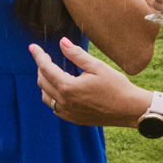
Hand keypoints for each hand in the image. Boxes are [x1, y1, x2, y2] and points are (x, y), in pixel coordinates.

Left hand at [29, 37, 152, 127]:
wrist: (129, 109)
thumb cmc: (116, 86)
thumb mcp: (97, 66)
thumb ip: (76, 55)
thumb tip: (62, 43)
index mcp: (69, 87)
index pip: (46, 69)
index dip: (39, 56)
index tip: (32, 47)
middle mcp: (64, 102)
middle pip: (42, 82)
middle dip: (42, 68)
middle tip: (46, 57)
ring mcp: (67, 113)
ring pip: (46, 96)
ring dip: (45, 83)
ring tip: (52, 71)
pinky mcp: (72, 119)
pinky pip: (54, 107)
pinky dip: (52, 95)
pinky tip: (61, 88)